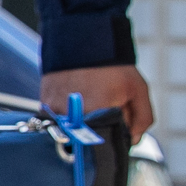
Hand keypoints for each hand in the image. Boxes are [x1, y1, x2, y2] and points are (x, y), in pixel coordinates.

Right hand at [39, 64, 155, 141]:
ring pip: (71, 131)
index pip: (106, 147)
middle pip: (87, 140)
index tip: (116, 131)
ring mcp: (56, 112)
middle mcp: (74, 117)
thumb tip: (131, 140)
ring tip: (88, 101)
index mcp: (99, 116)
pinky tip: (74, 98)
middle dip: (98, 131)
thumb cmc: (112, 65)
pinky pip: (56, 119)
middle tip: (103, 112)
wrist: (82, 38)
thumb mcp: (137, 89)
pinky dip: (65, 115)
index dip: (112, 140)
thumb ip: (142, 118)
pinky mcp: (43, 104)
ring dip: (80, 124)